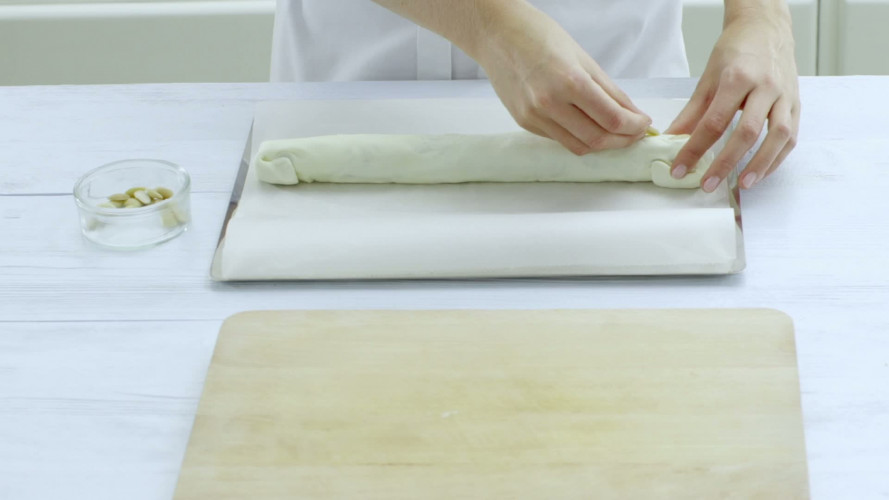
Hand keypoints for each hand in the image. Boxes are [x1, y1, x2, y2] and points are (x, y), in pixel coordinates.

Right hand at [476, 5, 651, 154]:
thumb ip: (609, 91)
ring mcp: (534, 117)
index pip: (612, 119)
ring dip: (602, 144)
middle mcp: (550, 104)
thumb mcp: (583, 59)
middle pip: (597, 139)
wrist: (497, 35)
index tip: (644, 124)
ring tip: (614, 134)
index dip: (634, 127)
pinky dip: (578, 137)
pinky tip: (587, 126)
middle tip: (634, 133)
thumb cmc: (538, 36)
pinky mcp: (524, 122)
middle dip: (622, 141)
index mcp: (569, 82)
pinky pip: (559, 139)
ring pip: (578, 146)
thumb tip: (631, 114)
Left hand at [666, 8, 799, 191]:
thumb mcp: (708, 78)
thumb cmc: (736, 51)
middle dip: (726, 163)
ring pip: (777, 135)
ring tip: (742, 185)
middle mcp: (765, 87)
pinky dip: (776, 157)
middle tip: (707, 185)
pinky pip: (791, 136)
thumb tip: (671, 139)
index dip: (694, 149)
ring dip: (759, 164)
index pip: (713, 122)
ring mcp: (785, 96)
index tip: (679, 169)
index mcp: (737, 78)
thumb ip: (691, 112)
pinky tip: (760, 172)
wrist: (766, 28)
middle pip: (746, 132)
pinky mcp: (797, 104)